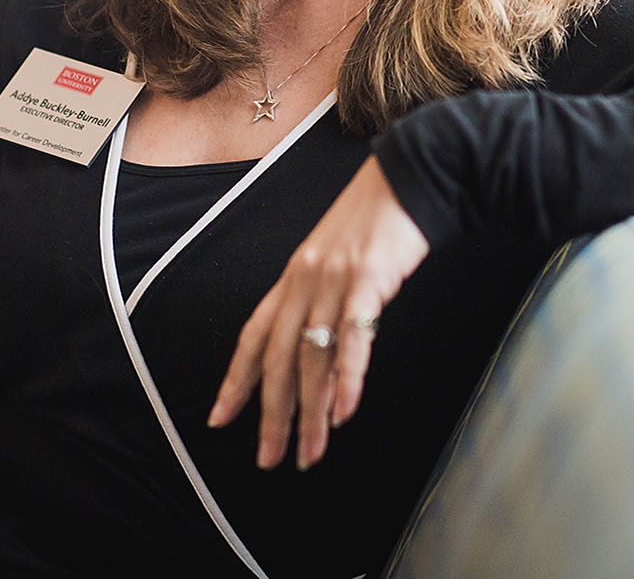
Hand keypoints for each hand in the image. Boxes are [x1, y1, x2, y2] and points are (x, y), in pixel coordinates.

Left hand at [207, 155, 429, 469]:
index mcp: (293, 276)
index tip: (219, 420)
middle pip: (278, 358)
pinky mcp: (367, 279)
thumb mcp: (339, 258)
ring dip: (310, 412)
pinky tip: (344, 413)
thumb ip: (325, 299)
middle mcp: (304, 280)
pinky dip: (347, 379)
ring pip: (312, 358)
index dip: (235, 380)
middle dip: (271, 413)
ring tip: (310, 452)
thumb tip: (322, 352)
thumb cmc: (381, 221)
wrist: (414, 175)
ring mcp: (334, 280)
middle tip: (268, 458)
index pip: (254, 335)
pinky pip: (352, 338)